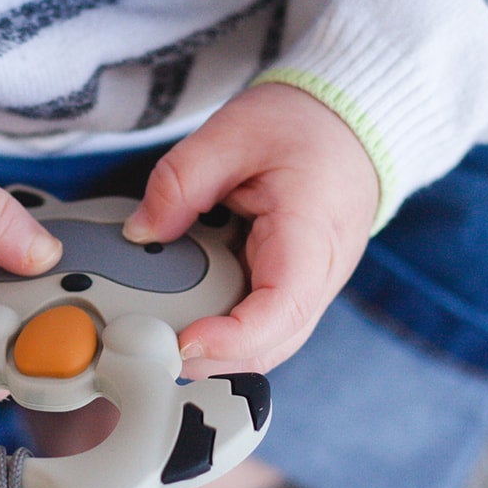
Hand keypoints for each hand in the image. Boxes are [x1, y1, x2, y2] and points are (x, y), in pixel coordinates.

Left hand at [123, 81, 380, 376]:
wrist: (346, 129)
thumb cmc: (302, 128)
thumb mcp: (233, 132)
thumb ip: (181, 180)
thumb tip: (141, 232)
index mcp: (311, 235)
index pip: (282, 309)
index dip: (233, 338)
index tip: (185, 341)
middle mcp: (318, 277)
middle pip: (270, 345)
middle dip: (212, 358)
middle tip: (151, 346)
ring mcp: (307, 290)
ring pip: (264, 346)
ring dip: (215, 351)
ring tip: (159, 333)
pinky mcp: (291, 292)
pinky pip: (259, 327)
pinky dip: (221, 330)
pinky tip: (181, 313)